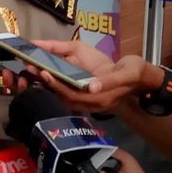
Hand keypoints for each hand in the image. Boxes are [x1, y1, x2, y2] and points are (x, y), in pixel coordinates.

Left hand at [30, 40, 146, 112]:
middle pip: (61, 96)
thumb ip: (110, 80)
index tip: (44, 72)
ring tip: (32, 70)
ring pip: (60, 95)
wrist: (140, 80)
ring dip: (46, 84)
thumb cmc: (133, 72)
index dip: (57, 84)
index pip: (72, 94)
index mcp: (100, 98)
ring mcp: (86, 102)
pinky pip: (63, 93)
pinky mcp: (83, 97)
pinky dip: (52, 85)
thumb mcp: (127, 72)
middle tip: (31, 68)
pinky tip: (42, 74)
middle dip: (46, 84)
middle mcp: (90, 104)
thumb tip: (92, 87)